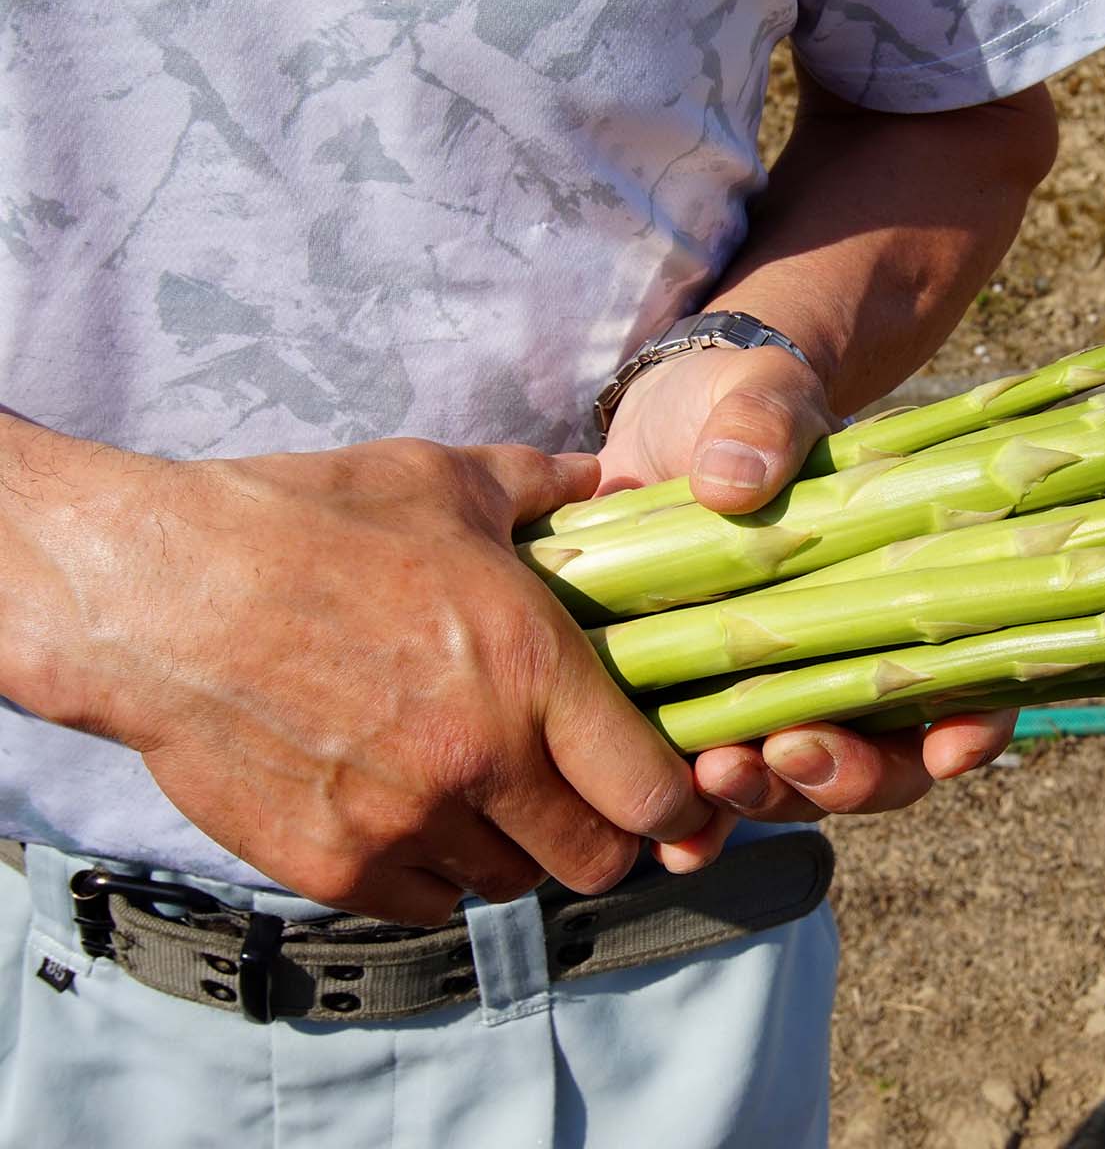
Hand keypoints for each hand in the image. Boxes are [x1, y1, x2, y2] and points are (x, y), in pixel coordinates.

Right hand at [3, 432, 731, 923]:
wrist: (155, 589)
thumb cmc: (305, 523)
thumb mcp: (440, 481)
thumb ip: (544, 487)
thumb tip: (614, 476)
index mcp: (530, 669)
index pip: (653, 793)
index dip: (675, 802)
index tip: (665, 789)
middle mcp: (482, 759)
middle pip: (597, 861)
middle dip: (601, 837)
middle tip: (576, 799)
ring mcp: (406, 821)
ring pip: (510, 884)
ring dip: (512, 850)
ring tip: (480, 793)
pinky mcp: (334, 865)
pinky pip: (425, 903)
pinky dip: (431, 873)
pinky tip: (407, 811)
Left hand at [599, 345, 1018, 820]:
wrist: (661, 424)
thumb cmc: (741, 408)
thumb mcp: (762, 396)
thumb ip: (763, 423)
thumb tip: (731, 480)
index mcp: (904, 597)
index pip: (971, 684)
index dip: (972, 730)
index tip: (945, 750)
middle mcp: (852, 666)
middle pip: (886, 765)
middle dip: (845, 778)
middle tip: (786, 753)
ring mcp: (778, 697)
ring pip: (799, 787)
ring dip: (767, 797)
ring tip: (714, 773)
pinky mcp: (700, 713)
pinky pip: (712, 790)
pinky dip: (699, 822)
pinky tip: (671, 835)